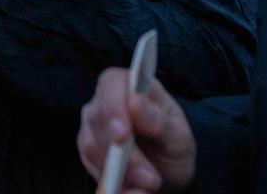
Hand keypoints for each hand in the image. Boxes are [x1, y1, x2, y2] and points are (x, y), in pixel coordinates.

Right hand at [78, 69, 195, 192]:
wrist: (167, 173)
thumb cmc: (172, 143)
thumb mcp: (178, 135)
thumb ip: (159, 120)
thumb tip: (135, 101)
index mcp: (129, 85)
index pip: (111, 83)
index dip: (114, 106)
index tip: (123, 135)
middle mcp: (103, 102)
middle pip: (98, 119)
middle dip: (124, 153)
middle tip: (150, 179)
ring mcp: (92, 127)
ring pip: (91, 147)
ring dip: (121, 172)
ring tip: (148, 187)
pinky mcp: (88, 153)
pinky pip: (92, 168)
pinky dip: (114, 184)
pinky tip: (134, 192)